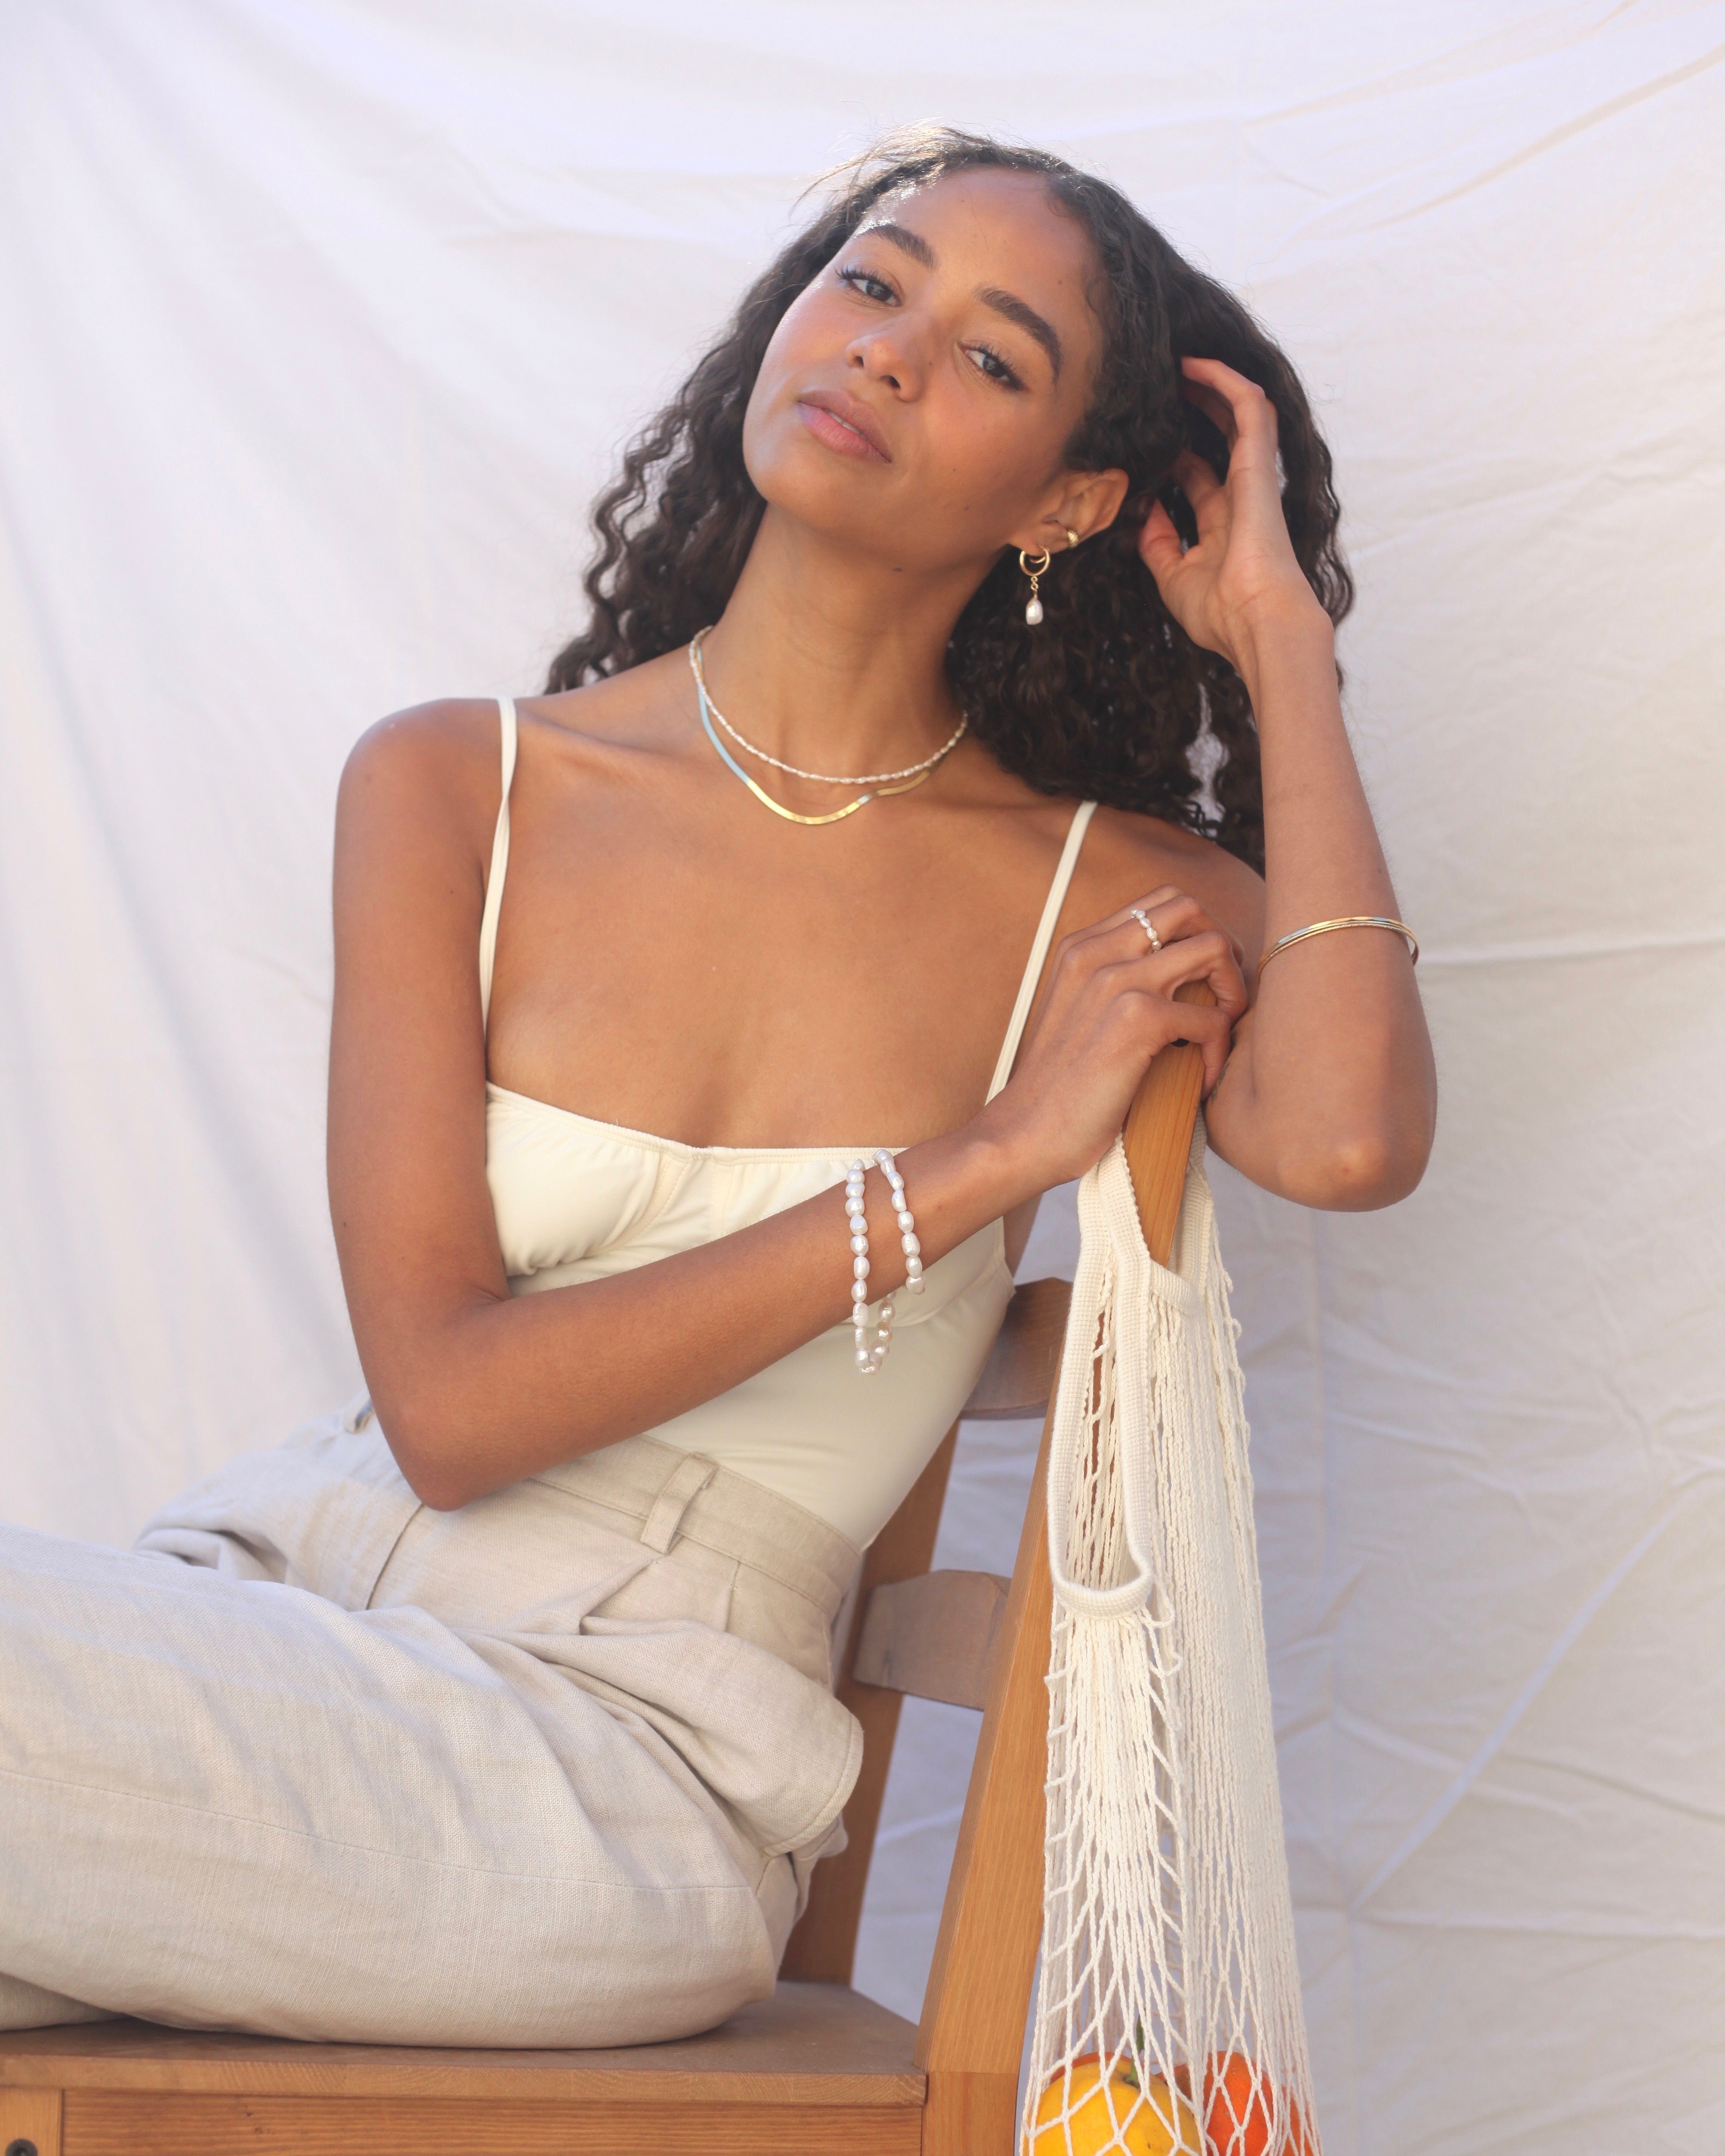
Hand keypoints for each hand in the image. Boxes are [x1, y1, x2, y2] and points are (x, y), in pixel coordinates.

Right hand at [985, 889, 1248, 1192]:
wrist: (1024, 1134)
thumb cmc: (1058, 1089)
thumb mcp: (1079, 1014)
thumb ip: (1114, 982)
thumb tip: (1179, 977)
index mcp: (1082, 947)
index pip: (1160, 903)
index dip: (1197, 932)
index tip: (1203, 980)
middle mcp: (1097, 952)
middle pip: (1190, 907)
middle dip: (1224, 948)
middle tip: (1222, 999)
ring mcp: (1116, 981)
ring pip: (1215, 948)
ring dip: (1233, 993)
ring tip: (1218, 1036)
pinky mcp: (1136, 1018)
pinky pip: (1213, 1018)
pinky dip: (1220, 1051)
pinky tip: (1204, 1081)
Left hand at [1138, 356, 1327, 672]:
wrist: (1257, 624)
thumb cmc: (1222, 614)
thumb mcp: (1173, 578)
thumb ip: (1156, 545)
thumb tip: (1142, 513)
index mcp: (1224, 524)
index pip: (1198, 477)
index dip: (1173, 455)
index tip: (1144, 438)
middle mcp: (1242, 496)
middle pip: (1221, 436)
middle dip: (1195, 408)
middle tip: (1164, 384)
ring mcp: (1254, 477)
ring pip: (1240, 412)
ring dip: (1211, 383)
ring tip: (1179, 360)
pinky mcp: (1260, 463)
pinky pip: (1249, 406)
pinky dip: (1225, 381)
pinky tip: (1196, 364)